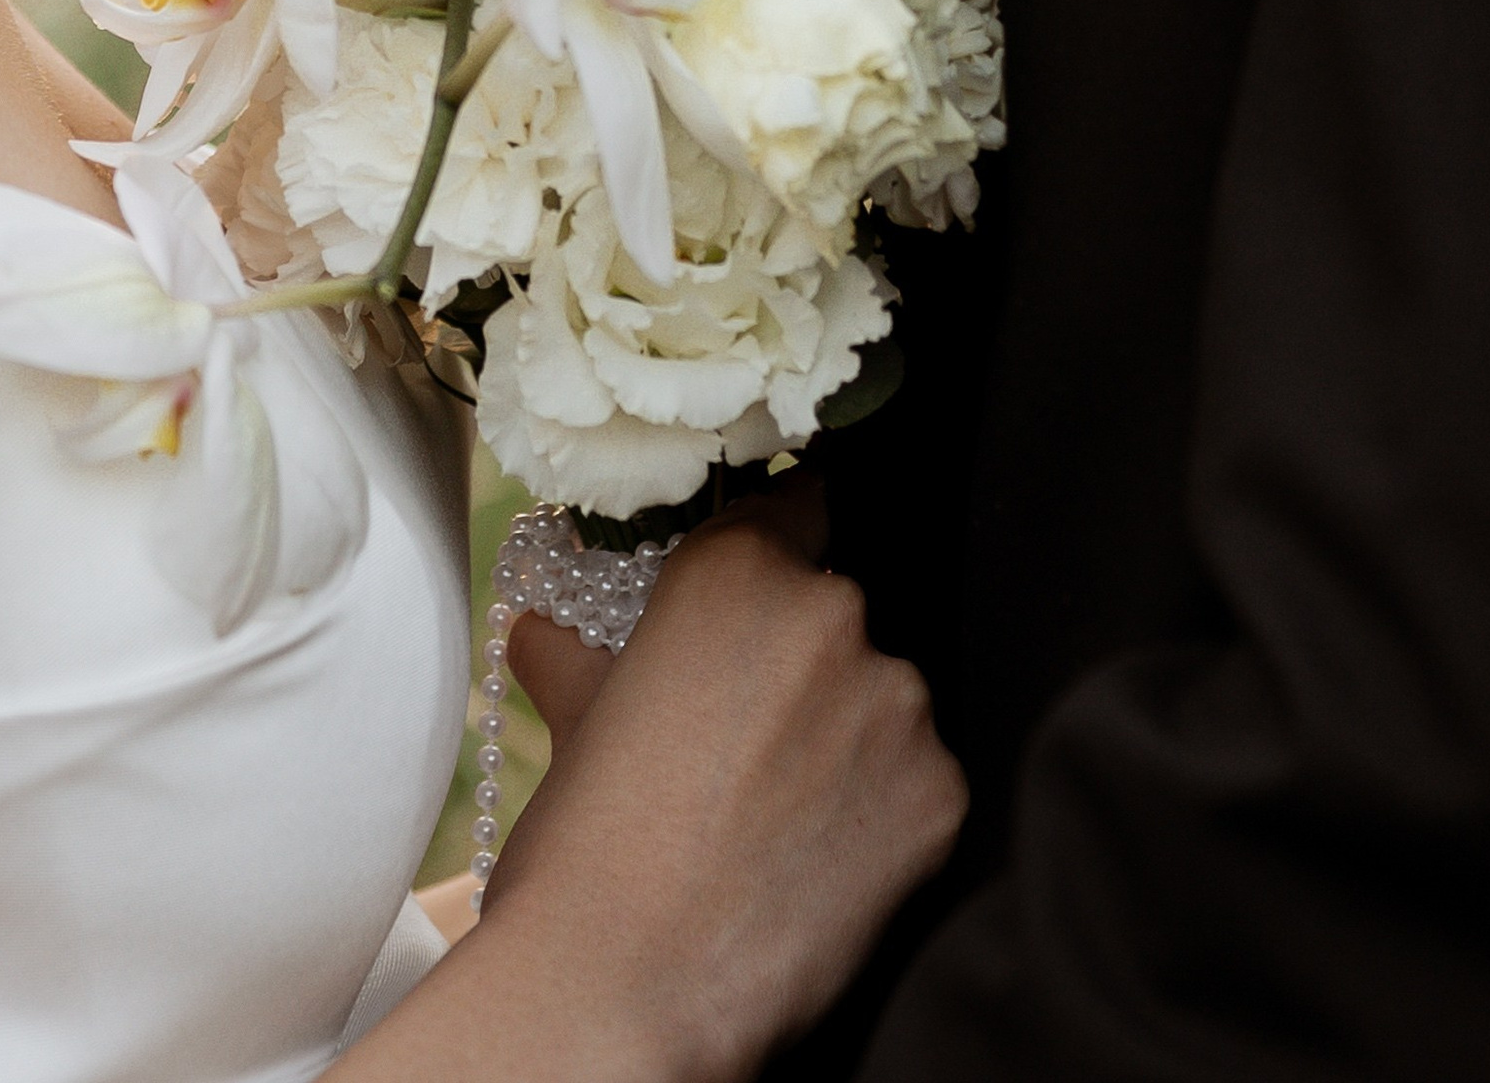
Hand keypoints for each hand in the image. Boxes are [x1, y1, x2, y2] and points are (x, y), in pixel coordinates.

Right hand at [476, 480, 964, 1081]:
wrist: (629, 987)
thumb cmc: (587, 847)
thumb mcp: (576, 720)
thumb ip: (581, 652)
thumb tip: (549, 632)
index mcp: (737, 568)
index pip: (796, 503)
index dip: (777, 549)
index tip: (761, 602)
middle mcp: (831, 613)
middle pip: (837, 613)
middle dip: (802, 663)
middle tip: (748, 738)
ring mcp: (897, 705)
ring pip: (882, 699)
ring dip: (846, 737)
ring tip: (779, 814)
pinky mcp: (940, 796)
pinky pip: (917, 781)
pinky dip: (881, 812)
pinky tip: (821, 859)